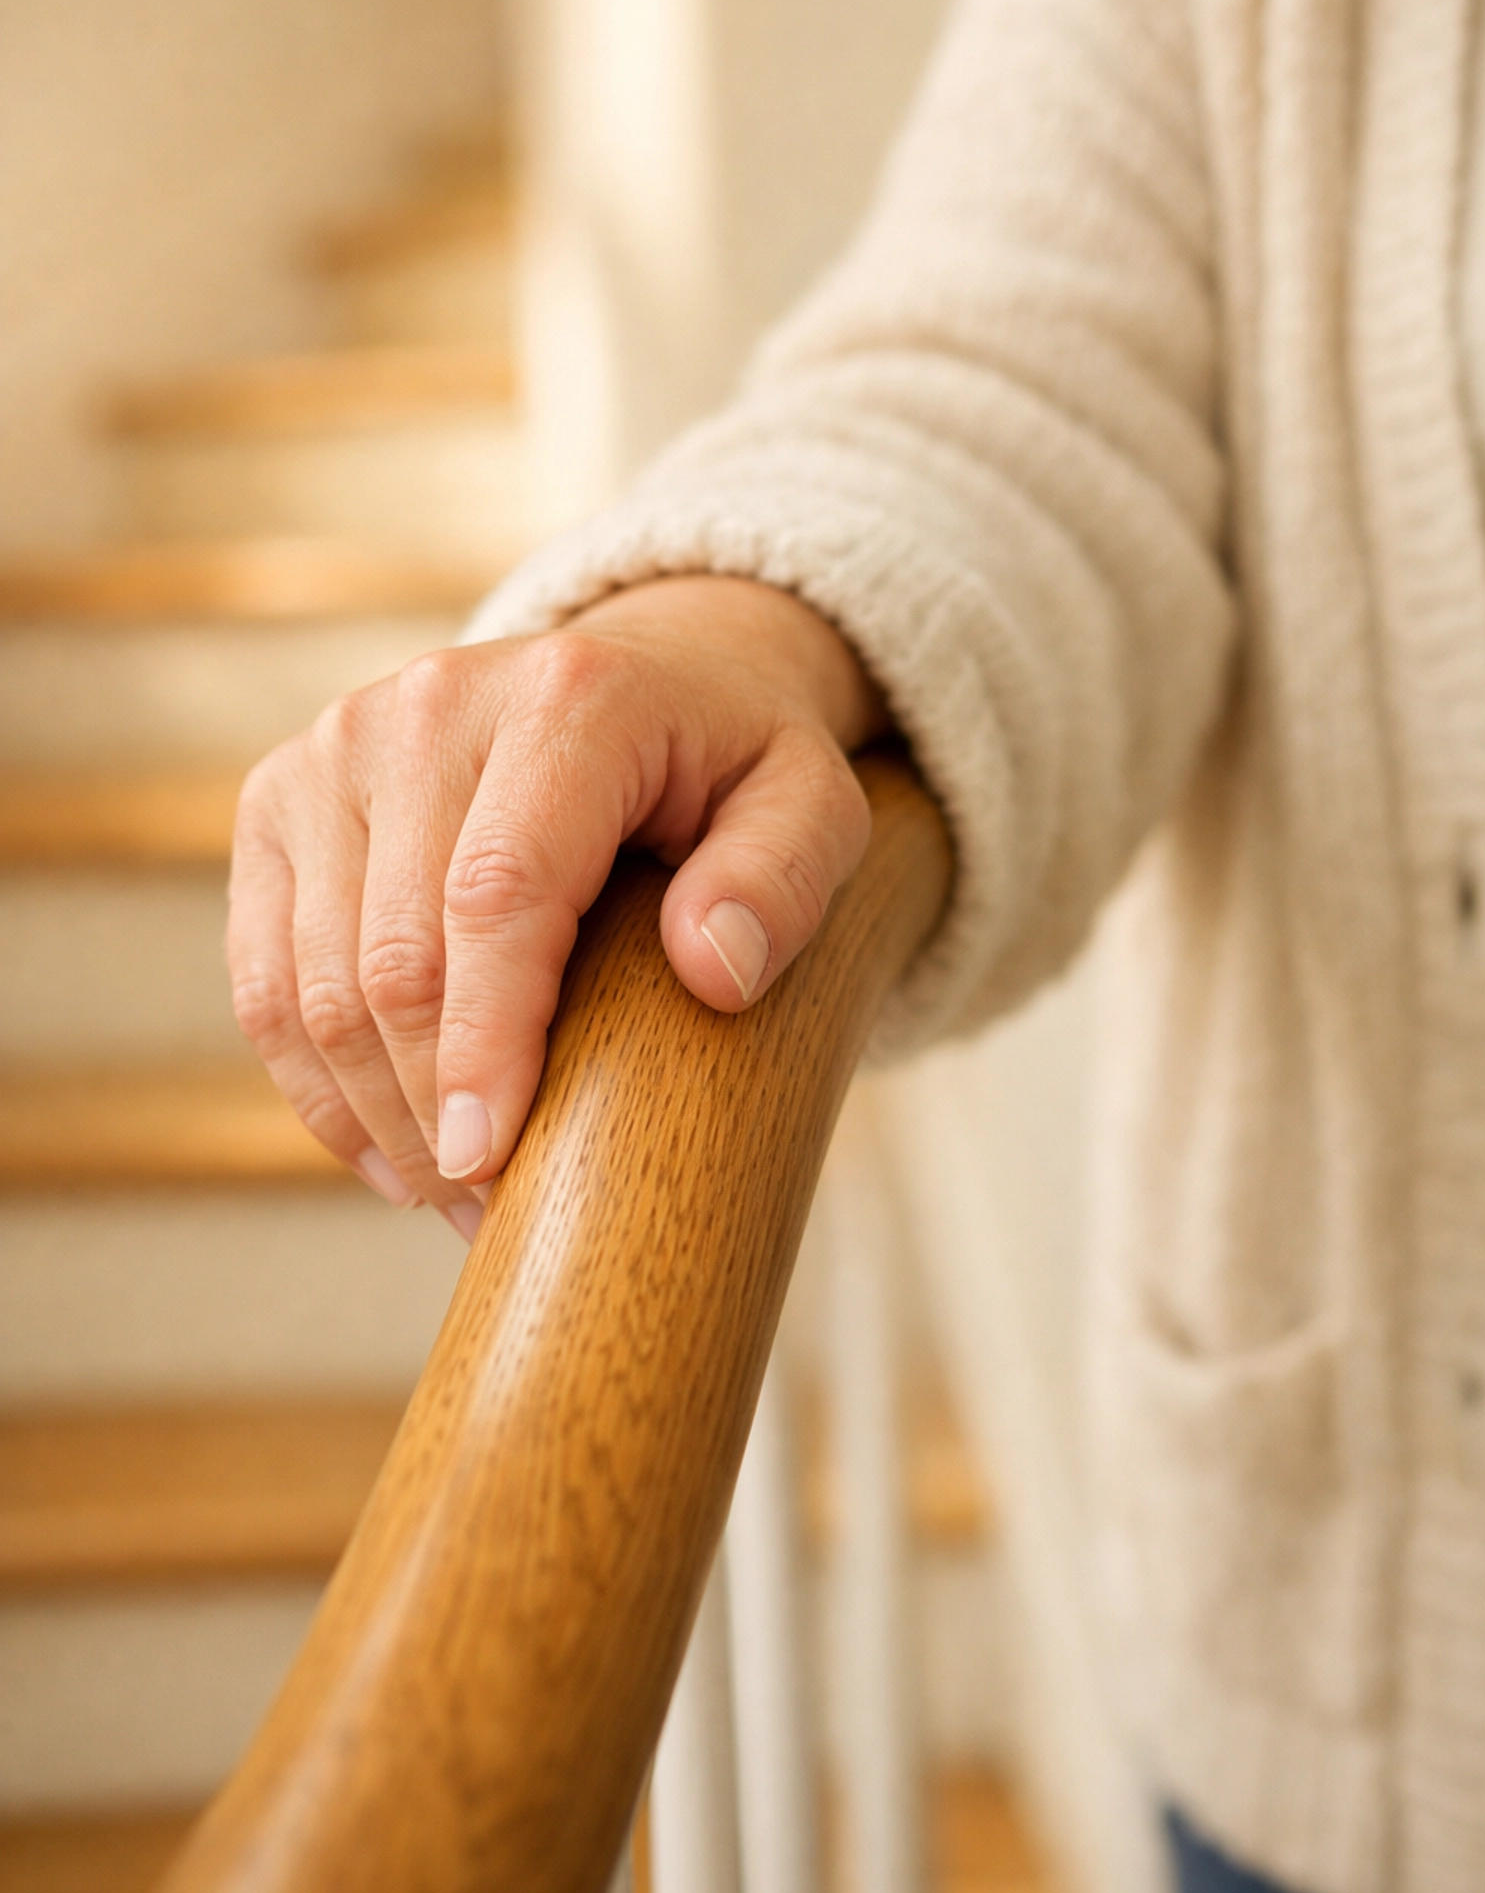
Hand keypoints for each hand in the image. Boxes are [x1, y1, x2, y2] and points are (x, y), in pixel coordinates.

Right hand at [226, 576, 885, 1237]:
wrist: (637, 682)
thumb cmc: (728, 768)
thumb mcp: (811, 805)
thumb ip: (782, 877)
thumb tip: (715, 970)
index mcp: (566, 700)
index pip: (497, 892)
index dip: (484, 1039)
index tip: (490, 1159)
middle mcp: (428, 706)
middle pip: (393, 953)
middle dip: (435, 1108)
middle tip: (502, 1210)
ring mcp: (337, 748)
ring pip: (313, 981)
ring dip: (377, 1116)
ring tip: (457, 1197)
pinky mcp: (280, 799)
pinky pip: (265, 979)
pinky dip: (318, 1086)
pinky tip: (389, 1151)